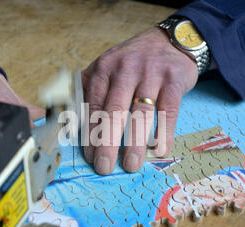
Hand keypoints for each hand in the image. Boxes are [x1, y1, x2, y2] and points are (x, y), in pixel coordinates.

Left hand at [82, 27, 197, 174]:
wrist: (169, 41)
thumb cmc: (133, 62)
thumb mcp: (107, 68)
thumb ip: (89, 90)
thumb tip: (71, 122)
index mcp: (104, 69)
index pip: (93, 105)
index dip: (90, 133)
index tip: (89, 157)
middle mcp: (126, 70)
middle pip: (114, 111)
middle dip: (108, 142)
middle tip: (105, 167)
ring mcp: (151, 74)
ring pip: (141, 113)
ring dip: (135, 143)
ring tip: (132, 165)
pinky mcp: (173, 80)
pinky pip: (168, 110)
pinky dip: (164, 132)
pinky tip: (160, 150)